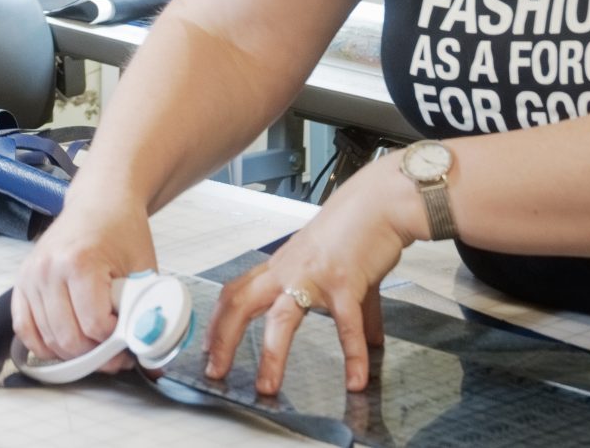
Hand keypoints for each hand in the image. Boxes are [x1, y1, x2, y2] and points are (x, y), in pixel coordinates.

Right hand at [11, 186, 159, 369]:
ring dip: (73, 354)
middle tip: (115, 351)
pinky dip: (43, 346)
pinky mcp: (22, 282)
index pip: (95, 325)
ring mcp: (31, 276)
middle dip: (96, 355)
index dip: (116, 339)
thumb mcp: (144, 267)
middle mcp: (49, 269)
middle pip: (69, 339)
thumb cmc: (122, 231)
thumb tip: (149, 352)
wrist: (98, 202)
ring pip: (47, 340)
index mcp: (80, 262)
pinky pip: (24, 328)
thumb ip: (145, 309)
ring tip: (95, 345)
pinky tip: (64, 347)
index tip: (129, 334)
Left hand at [205, 160, 420, 394]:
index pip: (236, 291)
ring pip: (282, 318)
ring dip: (271, 355)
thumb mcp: (344, 269)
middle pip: (240, 303)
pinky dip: (352, 356)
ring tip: (266, 388)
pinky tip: (356, 381)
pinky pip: (346, 326)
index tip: (207, 347)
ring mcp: (314, 277)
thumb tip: (369, 342)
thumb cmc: (358, 228)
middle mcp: (289, 271)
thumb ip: (355, 308)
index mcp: (282, 266)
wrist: (381, 201)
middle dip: (222, 338)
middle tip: (214, 370)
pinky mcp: (345, 283)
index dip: (217, 320)